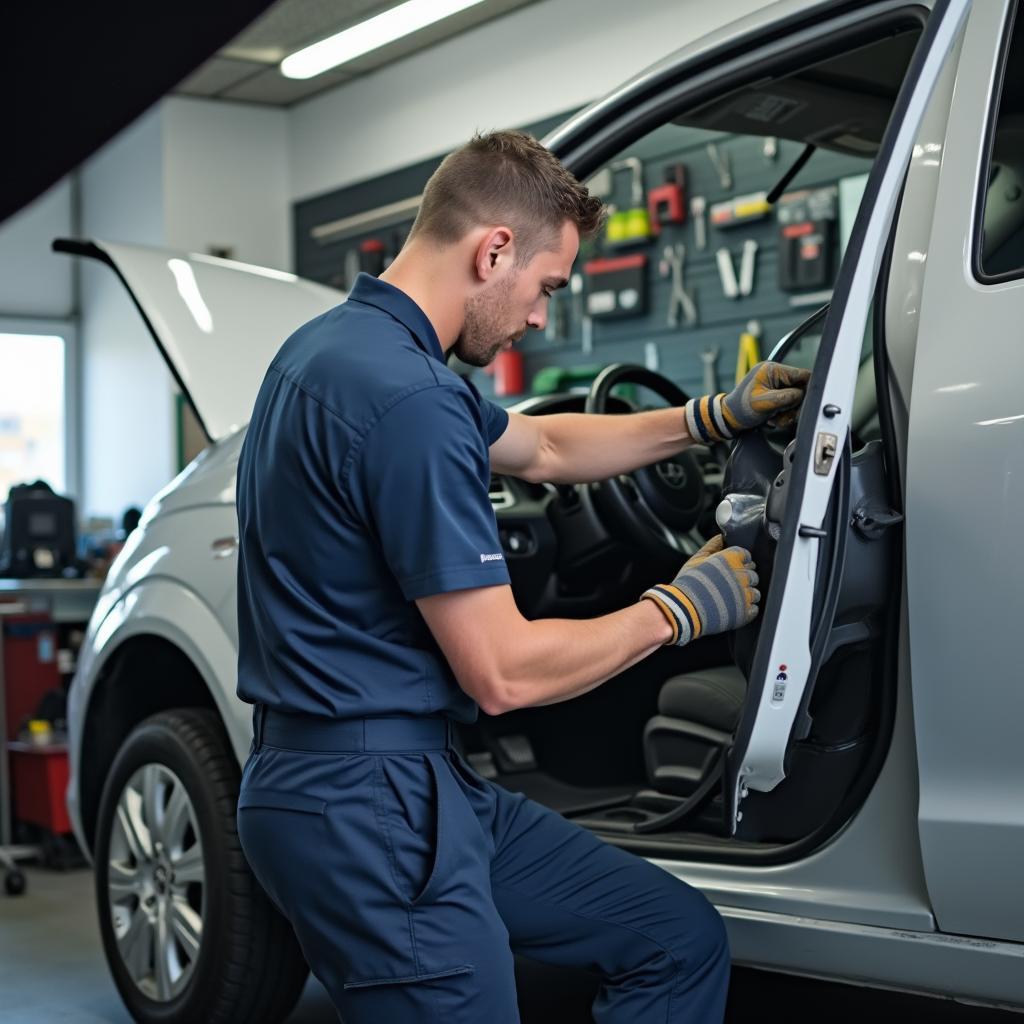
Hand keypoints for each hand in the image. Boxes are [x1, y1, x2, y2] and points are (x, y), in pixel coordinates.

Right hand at [641, 536, 759, 645]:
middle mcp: (740, 575)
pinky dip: (746, 609)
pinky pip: (754, 609)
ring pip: (755, 592)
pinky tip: (733, 608)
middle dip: (743, 577)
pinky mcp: (745, 611)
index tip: (732, 567)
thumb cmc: (687, 583)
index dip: (739, 561)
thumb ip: (712, 546)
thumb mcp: (696, 560)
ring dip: (746, 594)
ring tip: (730, 598)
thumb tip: (721, 537)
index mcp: (730, 560)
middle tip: (729, 584)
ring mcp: (744, 595)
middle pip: (752, 573)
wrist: (684, 609)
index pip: (745, 555)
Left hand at [684, 361, 810, 442]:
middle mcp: (774, 374)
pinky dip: (783, 413)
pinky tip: (773, 418)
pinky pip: (786, 403)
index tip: (803, 404)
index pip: (802, 375)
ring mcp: (774, 384)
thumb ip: (788, 397)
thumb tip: (803, 394)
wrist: (728, 418)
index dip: (806, 390)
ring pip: (794, 398)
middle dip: (794, 404)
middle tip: (785, 415)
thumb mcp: (766, 403)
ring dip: (788, 411)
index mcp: (772, 369)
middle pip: (800, 388)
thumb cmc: (742, 409)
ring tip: (775, 418)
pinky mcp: (773, 393)